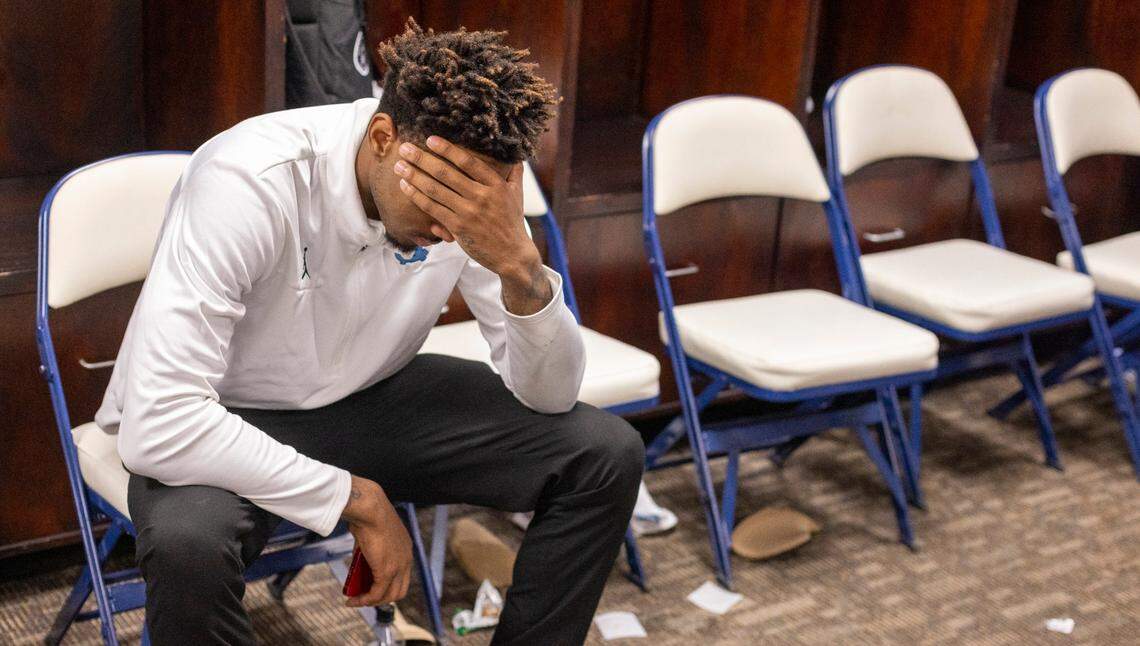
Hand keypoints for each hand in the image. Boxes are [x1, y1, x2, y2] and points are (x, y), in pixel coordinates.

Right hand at [340, 475, 412, 607]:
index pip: (402, 575)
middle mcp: (407, 559)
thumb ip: (369, 549)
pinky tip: (353, 600)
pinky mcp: (386, 571)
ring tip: (355, 600)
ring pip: (388, 595)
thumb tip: (358, 559)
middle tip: (364, 597)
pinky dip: (365, 600)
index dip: (388, 584)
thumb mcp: (372, 534)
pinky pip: (376, 593)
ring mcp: (399, 566)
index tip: (372, 587)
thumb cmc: (368, 514)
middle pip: (399, 589)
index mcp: (406, 548)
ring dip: (371, 601)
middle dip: (381, 597)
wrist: (370, 508)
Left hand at [394, 136, 552, 314]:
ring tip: (399, 166)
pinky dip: (417, 196)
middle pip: (446, 173)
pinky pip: (433, 208)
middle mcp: (482, 196)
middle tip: (405, 148)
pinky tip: (405, 187)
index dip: (447, 149)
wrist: (512, 255)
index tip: (430, 139)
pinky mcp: (458, 228)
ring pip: (435, 190)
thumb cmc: (512, 222)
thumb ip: (514, 173)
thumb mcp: (518, 195)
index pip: (468, 162)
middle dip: (422, 159)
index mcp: (496, 185)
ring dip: (414, 176)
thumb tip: (516, 154)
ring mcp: (469, 212)